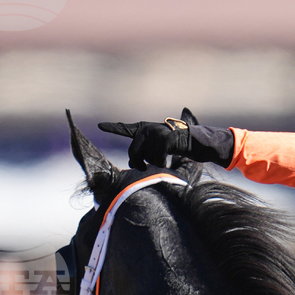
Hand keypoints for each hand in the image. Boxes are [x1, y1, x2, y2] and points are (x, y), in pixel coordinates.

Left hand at [98, 120, 233, 170]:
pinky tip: (167, 161)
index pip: (125, 129)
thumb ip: (143, 151)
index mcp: (143, 128)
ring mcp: (156, 132)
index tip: (99, 125)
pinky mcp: (165, 139)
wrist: (195, 141)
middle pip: (133, 152)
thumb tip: (133, 163)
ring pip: (146, 158)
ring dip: (154, 163)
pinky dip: (162, 163)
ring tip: (163, 158)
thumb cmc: (174, 146)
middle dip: (138, 163)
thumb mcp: (156, 146)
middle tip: (142, 168)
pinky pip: (157, 158)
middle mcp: (146, 129)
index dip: (113, 127)